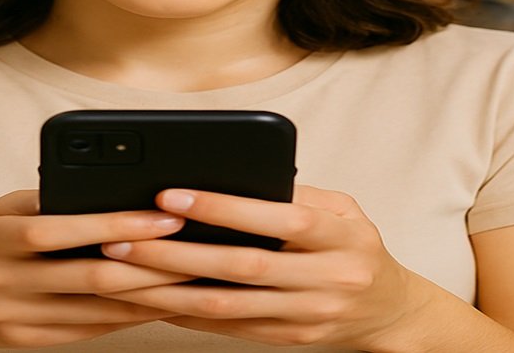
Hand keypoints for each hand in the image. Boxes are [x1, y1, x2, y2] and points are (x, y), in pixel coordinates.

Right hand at [0, 190, 192, 348]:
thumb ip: (46, 201)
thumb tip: (111, 190)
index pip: (60, 230)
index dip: (116, 224)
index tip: (163, 216)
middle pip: (89, 276)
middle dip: (150, 264)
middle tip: (196, 249)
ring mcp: (12, 319)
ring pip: (96, 310)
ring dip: (149, 296)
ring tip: (189, 278)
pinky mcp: (25, 343)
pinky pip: (87, 330)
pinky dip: (126, 316)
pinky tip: (155, 302)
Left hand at [95, 185, 428, 348]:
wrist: (388, 310)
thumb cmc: (355, 246)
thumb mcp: (343, 209)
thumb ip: (297, 193)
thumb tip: (236, 176)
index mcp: (338, 237)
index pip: (277, 219)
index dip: (221, 209)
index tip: (171, 196)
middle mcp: (326, 279)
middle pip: (242, 267)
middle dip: (177, 252)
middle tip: (124, 237)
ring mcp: (307, 315)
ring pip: (229, 305)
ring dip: (171, 288)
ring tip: (126, 269)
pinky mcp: (289, 340)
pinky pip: (229, 327)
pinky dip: (188, 313)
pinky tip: (154, 297)